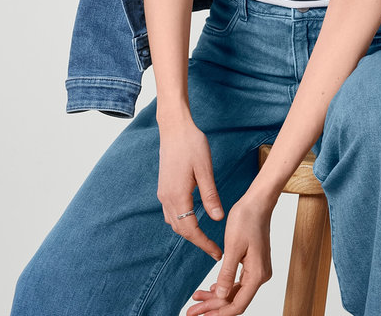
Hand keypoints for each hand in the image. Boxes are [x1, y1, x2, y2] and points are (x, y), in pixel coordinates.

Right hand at [157, 114, 224, 260]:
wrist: (174, 127)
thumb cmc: (191, 144)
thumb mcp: (205, 170)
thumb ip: (210, 196)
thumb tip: (217, 219)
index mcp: (178, 196)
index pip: (190, 230)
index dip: (204, 243)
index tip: (217, 252)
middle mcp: (166, 198)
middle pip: (180, 230)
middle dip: (197, 241)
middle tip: (214, 249)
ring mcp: (163, 193)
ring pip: (174, 222)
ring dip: (188, 232)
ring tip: (205, 237)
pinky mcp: (164, 187)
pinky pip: (171, 212)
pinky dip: (181, 221)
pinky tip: (193, 218)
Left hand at [186, 191, 273, 315]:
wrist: (257, 203)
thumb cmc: (246, 219)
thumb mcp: (233, 247)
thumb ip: (227, 274)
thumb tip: (221, 296)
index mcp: (257, 274)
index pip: (238, 304)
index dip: (219, 313)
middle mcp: (260, 276)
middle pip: (235, 300)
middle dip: (213, 307)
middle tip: (191, 311)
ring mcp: (257, 270)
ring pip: (235, 292)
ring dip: (216, 297)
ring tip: (196, 299)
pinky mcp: (253, 264)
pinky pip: (237, 281)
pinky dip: (223, 285)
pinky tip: (211, 287)